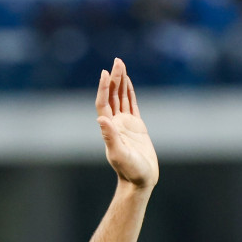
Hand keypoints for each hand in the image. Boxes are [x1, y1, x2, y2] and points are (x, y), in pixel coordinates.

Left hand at [96, 59, 157, 191]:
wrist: (140, 180)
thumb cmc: (130, 170)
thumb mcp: (119, 154)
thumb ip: (110, 137)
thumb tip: (101, 119)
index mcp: (110, 128)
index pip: (104, 103)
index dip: (103, 88)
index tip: (105, 72)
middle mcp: (115, 124)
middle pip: (112, 96)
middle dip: (114, 78)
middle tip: (117, 60)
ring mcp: (126, 124)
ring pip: (121, 97)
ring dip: (121, 81)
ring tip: (121, 64)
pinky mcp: (137, 126)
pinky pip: (131, 104)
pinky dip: (129, 92)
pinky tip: (128, 82)